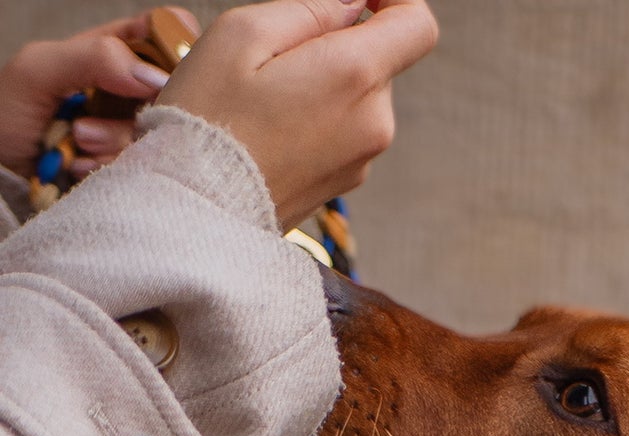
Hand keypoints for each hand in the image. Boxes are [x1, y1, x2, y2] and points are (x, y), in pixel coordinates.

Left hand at [0, 11, 198, 178]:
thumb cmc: (6, 114)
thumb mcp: (38, 68)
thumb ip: (93, 58)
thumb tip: (155, 77)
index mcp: (109, 52)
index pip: (160, 34)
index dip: (172, 46)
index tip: (158, 72)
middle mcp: (126, 90)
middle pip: (169, 90)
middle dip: (138, 105)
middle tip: (94, 113)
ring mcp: (128, 130)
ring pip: (155, 133)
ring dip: (113, 140)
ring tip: (77, 139)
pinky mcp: (127, 168)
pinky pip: (142, 168)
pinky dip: (109, 166)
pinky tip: (78, 164)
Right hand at [161, 0, 438, 231]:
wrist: (197, 207)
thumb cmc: (209, 117)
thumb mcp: (243, 32)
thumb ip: (311, 7)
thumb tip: (353, 4)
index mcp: (355, 77)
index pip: (417, 26)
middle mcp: (374, 122)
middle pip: (378, 59)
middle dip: (337, 44)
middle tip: (275, 57)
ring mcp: (363, 159)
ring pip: (358, 95)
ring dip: (324, 81)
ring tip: (267, 98)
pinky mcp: (346, 181)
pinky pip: (343, 129)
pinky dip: (317, 116)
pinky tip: (273, 128)